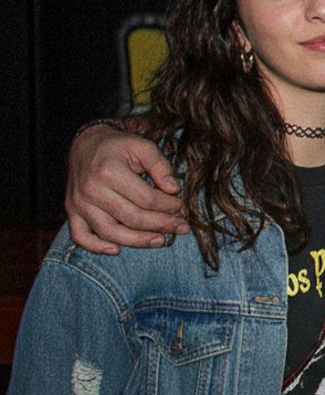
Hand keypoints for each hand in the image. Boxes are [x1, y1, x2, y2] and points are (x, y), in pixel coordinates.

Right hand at [66, 124, 185, 254]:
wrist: (85, 144)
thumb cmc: (117, 146)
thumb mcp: (142, 146)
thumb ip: (160, 165)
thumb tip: (174, 189)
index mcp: (109, 172)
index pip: (146, 199)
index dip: (169, 206)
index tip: (183, 207)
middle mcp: (91, 190)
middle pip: (132, 218)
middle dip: (161, 225)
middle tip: (181, 227)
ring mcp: (79, 204)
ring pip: (110, 232)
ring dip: (138, 241)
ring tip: (161, 240)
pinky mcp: (72, 212)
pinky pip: (81, 237)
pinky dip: (97, 247)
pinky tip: (117, 250)